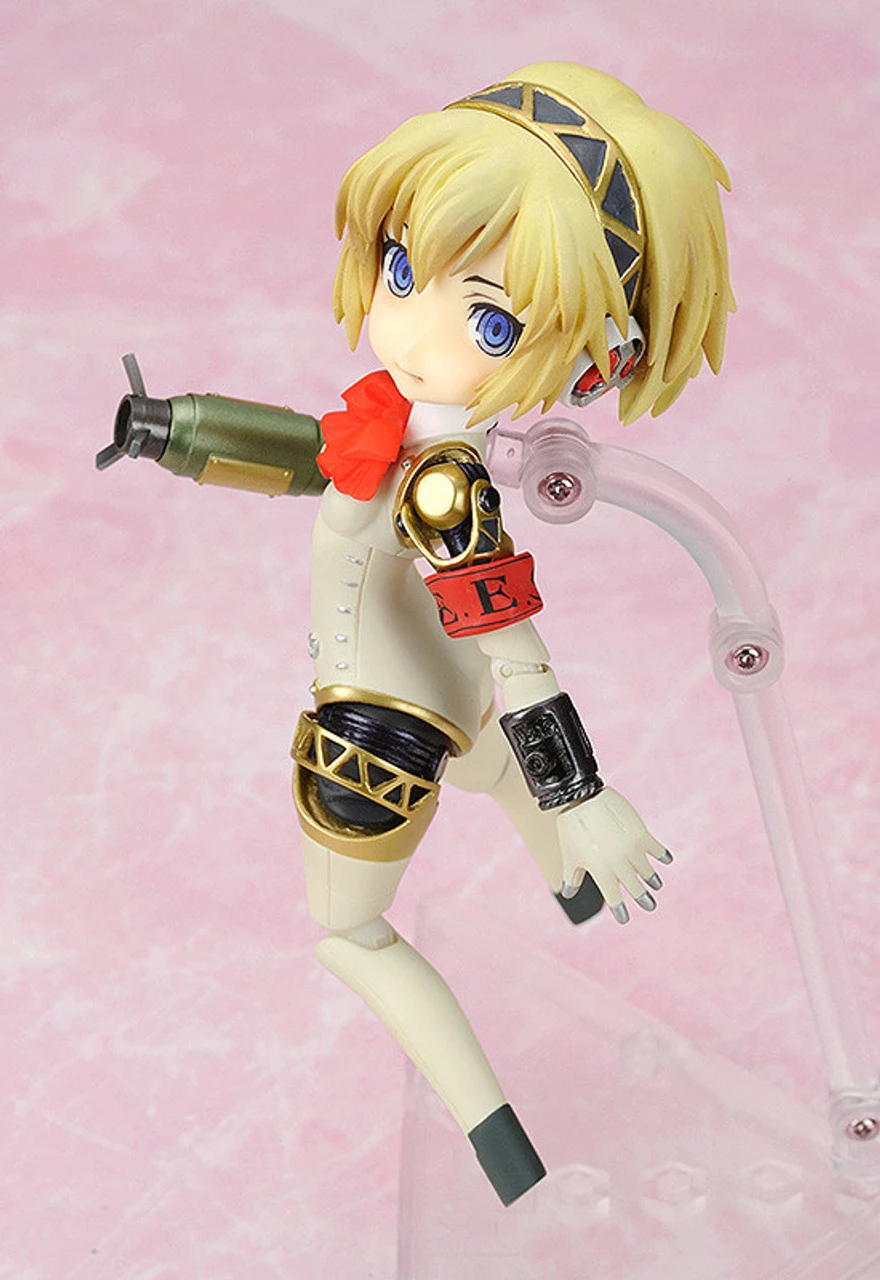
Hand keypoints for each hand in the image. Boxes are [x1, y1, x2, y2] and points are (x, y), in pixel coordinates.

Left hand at [556, 787, 671, 923]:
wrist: (584, 799)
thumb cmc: (572, 828)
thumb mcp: (569, 855)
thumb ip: (571, 877)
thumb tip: (567, 895)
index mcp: (600, 872)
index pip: (614, 898)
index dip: (620, 910)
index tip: (624, 919)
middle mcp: (618, 864)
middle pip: (636, 888)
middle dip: (643, 899)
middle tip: (650, 906)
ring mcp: (631, 850)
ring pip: (647, 871)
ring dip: (652, 879)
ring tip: (656, 884)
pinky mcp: (641, 834)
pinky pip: (656, 849)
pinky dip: (662, 855)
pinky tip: (666, 859)